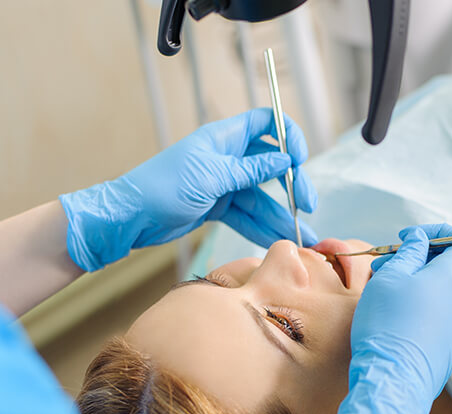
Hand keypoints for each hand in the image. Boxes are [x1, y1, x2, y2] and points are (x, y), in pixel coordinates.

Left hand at [60, 108, 317, 270]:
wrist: (132, 217)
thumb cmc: (163, 187)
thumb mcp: (212, 176)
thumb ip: (251, 170)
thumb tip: (285, 160)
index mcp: (225, 139)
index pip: (265, 124)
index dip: (287, 136)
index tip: (300, 159)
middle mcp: (228, 158)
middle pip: (271, 166)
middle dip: (292, 186)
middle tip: (308, 206)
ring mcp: (224, 184)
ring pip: (261, 198)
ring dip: (281, 216)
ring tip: (302, 236)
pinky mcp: (219, 207)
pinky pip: (247, 216)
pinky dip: (261, 227)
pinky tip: (278, 239)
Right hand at [322, 224, 451, 413]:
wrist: (393, 379)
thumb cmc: (388, 323)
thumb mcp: (391, 278)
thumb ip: (409, 252)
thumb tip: (421, 239)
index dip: (437, 233)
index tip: (408, 237)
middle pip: (449, 267)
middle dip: (418, 259)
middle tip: (386, 264)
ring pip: (443, 293)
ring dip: (417, 284)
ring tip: (385, 292)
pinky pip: (441, 316)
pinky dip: (422, 307)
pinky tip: (396, 317)